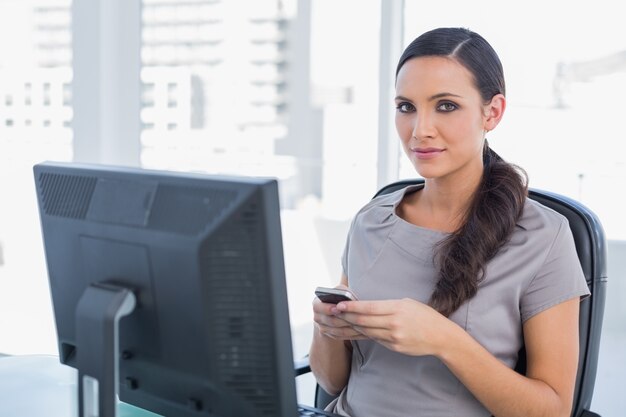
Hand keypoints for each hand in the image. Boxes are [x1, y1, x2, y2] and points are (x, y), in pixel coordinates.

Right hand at [313, 296, 368, 340]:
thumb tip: (349, 297)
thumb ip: (342, 291)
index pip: (318, 307)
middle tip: (357, 318)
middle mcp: (317, 317)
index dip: (328, 308)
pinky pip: (342, 337)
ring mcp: (323, 328)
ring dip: (352, 328)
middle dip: (345, 319)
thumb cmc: (340, 298)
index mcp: (316, 304)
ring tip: (364, 325)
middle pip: (331, 321)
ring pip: (339, 331)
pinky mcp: (331, 336)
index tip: (338, 308)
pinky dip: (353, 334)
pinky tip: (363, 331)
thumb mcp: (339, 291)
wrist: (335, 311)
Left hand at [333, 298, 452, 355]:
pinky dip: (364, 334)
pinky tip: (354, 331)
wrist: (441, 337)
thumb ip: (387, 305)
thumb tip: (366, 305)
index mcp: (397, 308)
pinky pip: (375, 339)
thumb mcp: (407, 303)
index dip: (351, 307)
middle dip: (346, 316)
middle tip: (333, 312)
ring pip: (367, 331)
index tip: (339, 304)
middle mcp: (394, 324)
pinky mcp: (394, 347)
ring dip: (352, 326)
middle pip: (364, 321)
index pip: (368, 308)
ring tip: (340, 321)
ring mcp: (394, 337)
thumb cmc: (424, 316)